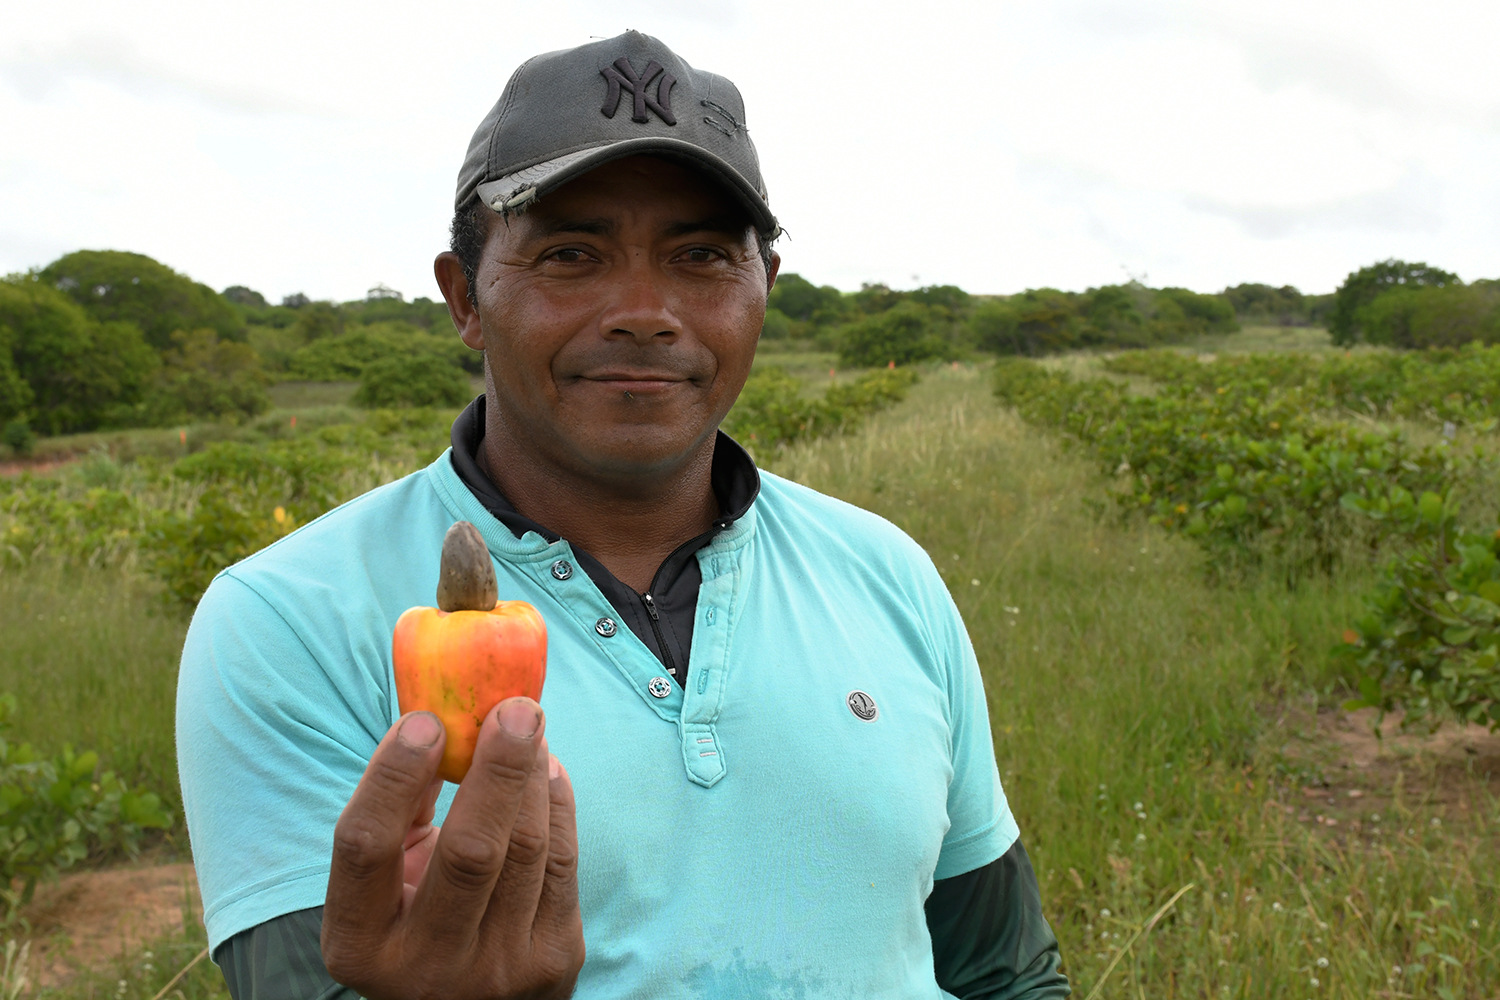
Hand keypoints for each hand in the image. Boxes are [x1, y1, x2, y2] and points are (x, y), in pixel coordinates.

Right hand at [322, 698, 584, 999]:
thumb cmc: (418, 917)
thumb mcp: (386, 882)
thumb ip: (400, 811)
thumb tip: (436, 720)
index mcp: (360, 945)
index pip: (367, 847)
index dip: (392, 775)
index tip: (425, 719)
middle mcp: (426, 967)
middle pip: (470, 849)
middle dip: (497, 768)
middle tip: (513, 708)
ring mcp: (498, 969)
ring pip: (527, 848)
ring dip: (532, 774)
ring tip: (528, 726)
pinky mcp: (554, 959)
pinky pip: (562, 861)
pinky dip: (556, 802)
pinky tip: (547, 768)